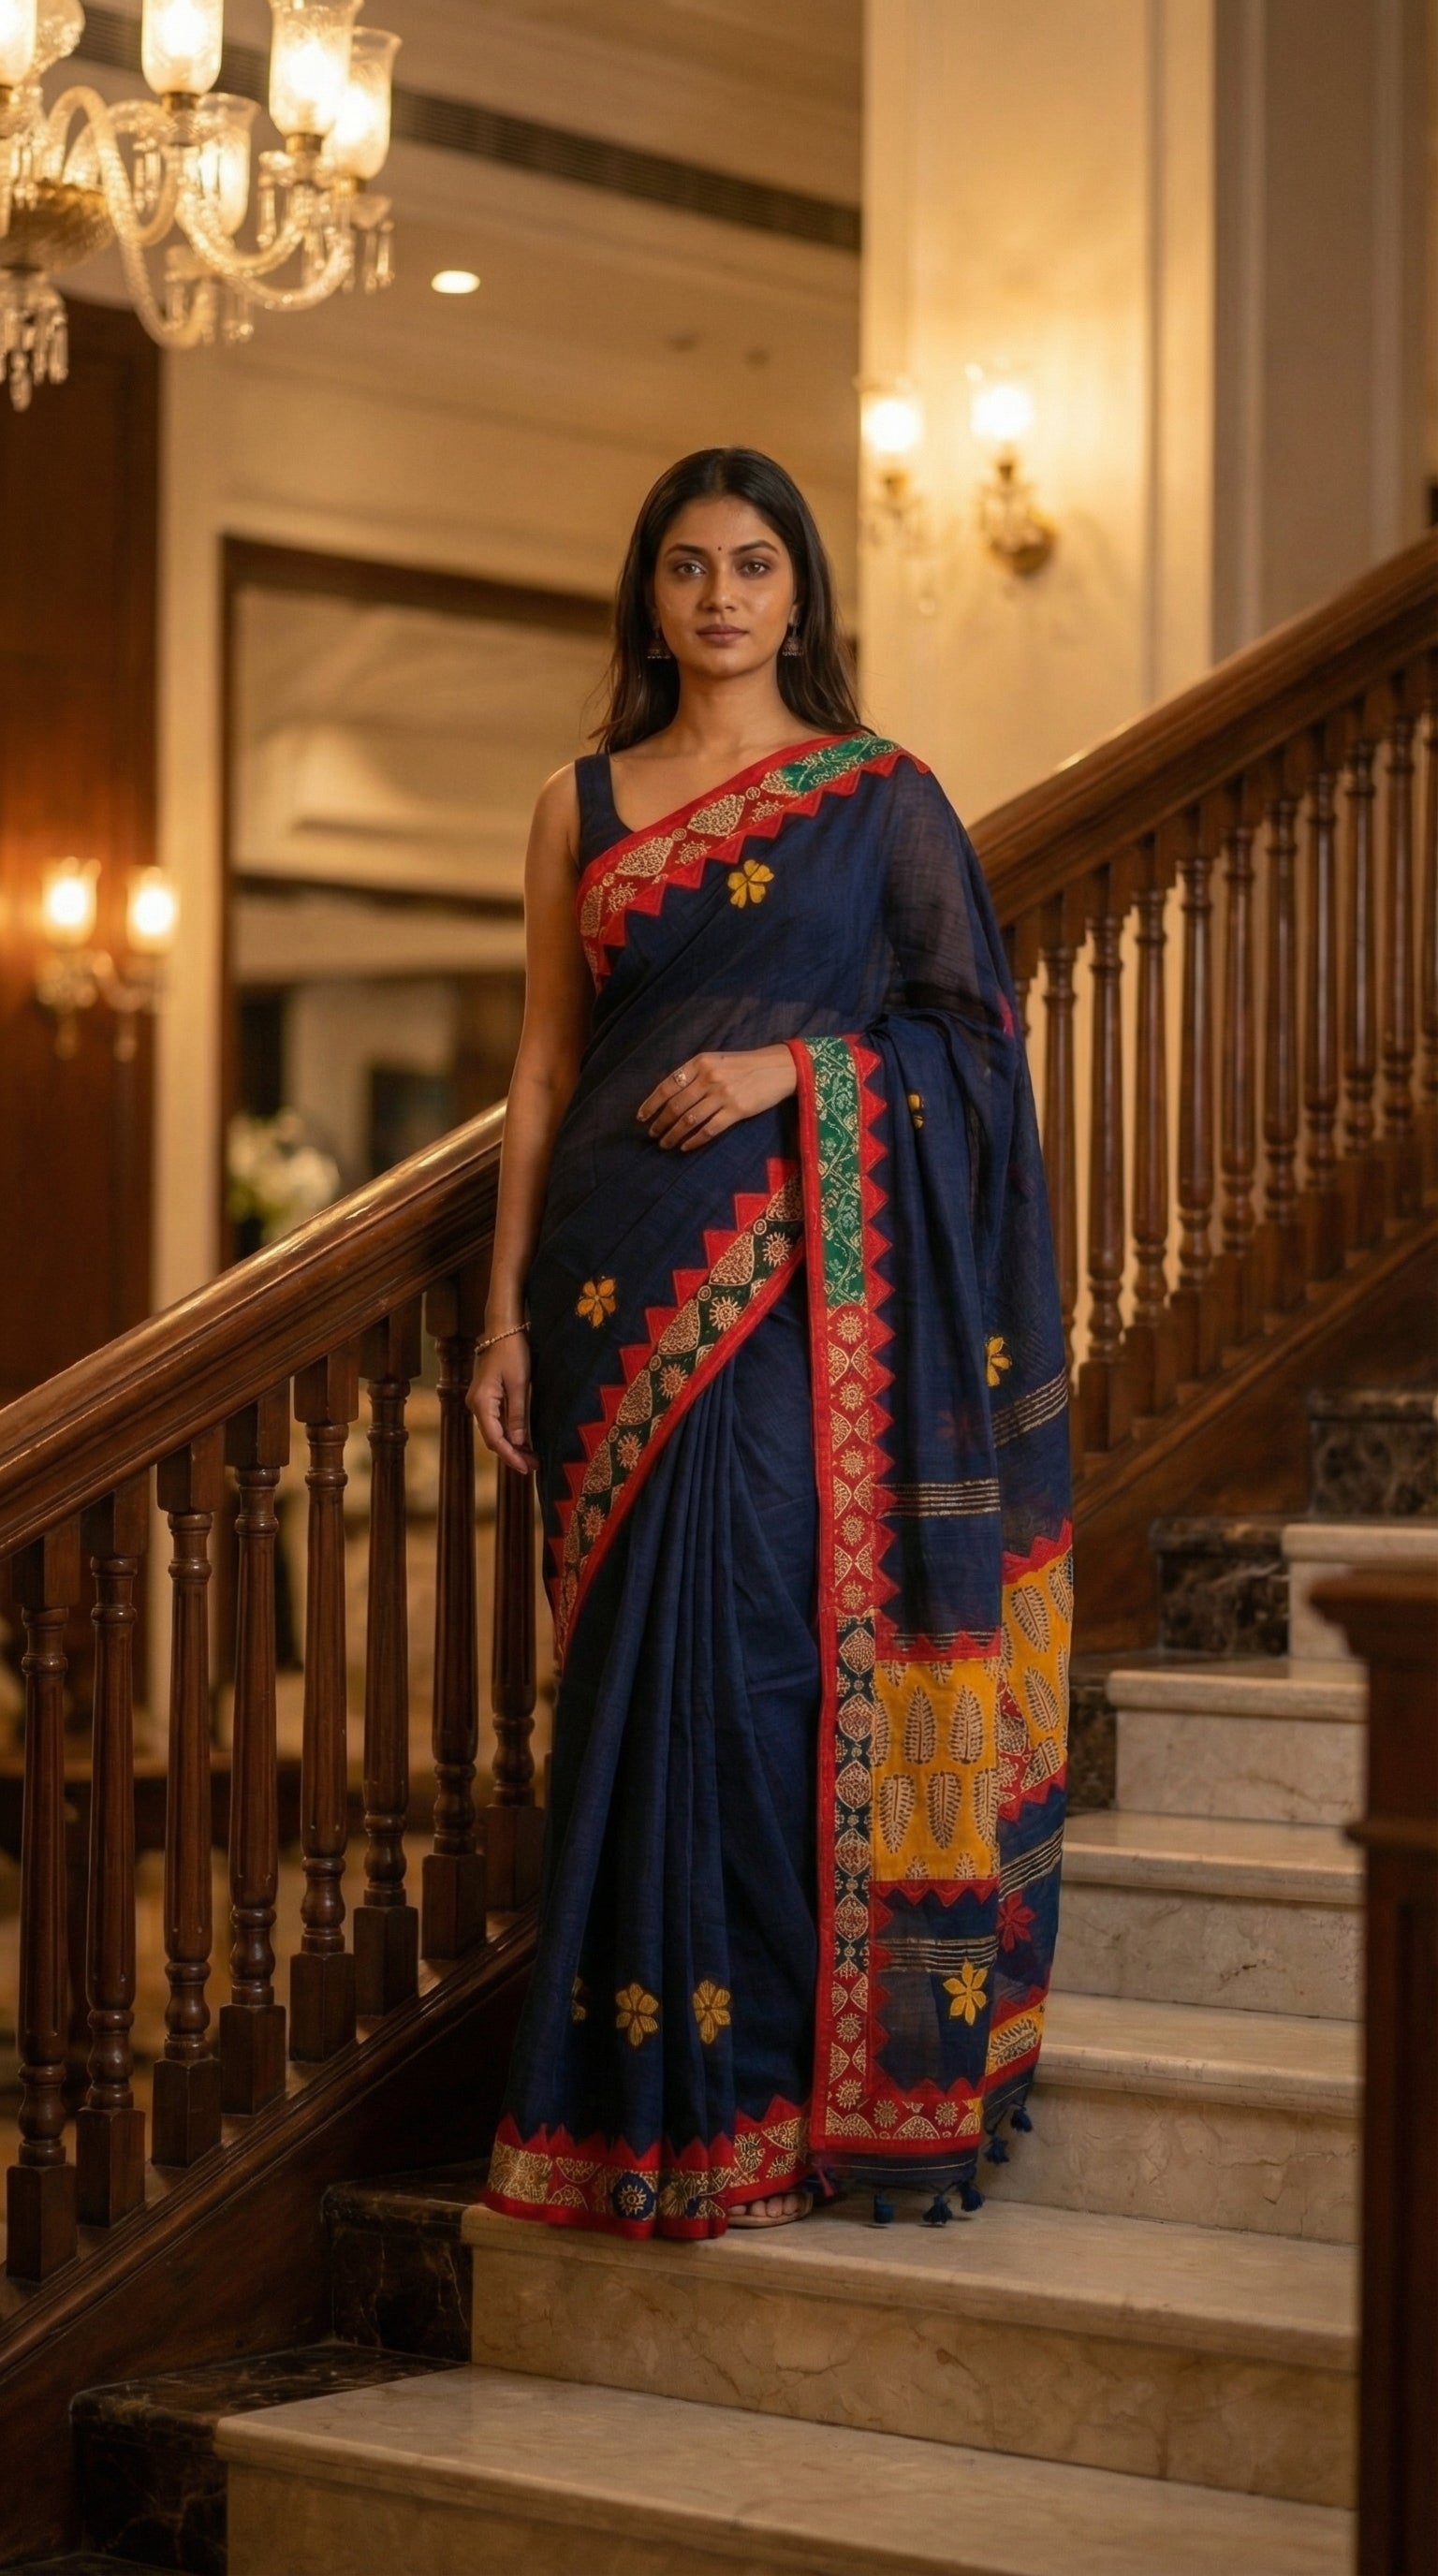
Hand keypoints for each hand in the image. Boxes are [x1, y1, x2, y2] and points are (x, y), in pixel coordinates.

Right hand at [467, 1331, 536, 1473]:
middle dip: (512, 1454)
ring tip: (532, 1459)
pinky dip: (510, 1434)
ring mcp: (480, 1402)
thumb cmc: (512, 1352)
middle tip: (534, 1467)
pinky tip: (523, 1441)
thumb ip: (517, 1414)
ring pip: (495, 1432)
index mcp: (482, 1402)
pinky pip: (496, 1422)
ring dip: (512, 1446)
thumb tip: (517, 1442)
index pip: (494, 1438)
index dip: (510, 1456)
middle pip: (493, 1438)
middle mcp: (476, 1405)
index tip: (526, 1468)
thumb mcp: (519, 1384)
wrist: (502, 1329)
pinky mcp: (487, 1398)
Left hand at [637, 1045, 796, 1150]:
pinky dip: (694, 1141)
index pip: (668, 1085)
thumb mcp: (716, 1061)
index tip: (641, 1117)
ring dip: (673, 1134)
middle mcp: (709, 1078)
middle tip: (652, 1134)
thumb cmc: (744, 1065)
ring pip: (689, 1120)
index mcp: (700, 1063)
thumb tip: (669, 1095)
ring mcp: (723, 1095)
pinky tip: (685, 1147)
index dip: (652, 1103)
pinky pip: (709, 1130)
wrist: (778, 1068)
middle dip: (660, 1123)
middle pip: (676, 1106)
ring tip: (665, 1144)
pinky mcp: (736, 1111)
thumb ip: (694, 1074)